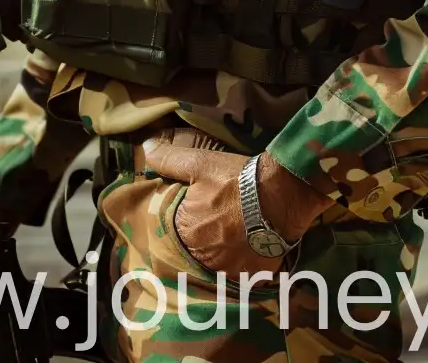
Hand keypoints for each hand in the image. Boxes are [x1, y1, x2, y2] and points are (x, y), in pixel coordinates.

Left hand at [138, 138, 329, 278]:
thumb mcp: (198, 163)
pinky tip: (250, 246)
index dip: (189, 219)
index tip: (202, 210)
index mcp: (188, 232)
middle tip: (220, 220)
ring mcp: (232, 271)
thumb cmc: (236, 179)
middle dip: (206, 236)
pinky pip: (244, 274)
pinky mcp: (255, 277)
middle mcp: (206, 258)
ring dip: (224, 252)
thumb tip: (145, 149)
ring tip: (236, 234)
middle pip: (200, 249)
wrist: (281, 196)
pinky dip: (244, 263)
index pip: (179, 230)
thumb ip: (168, 160)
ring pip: (221, 263)